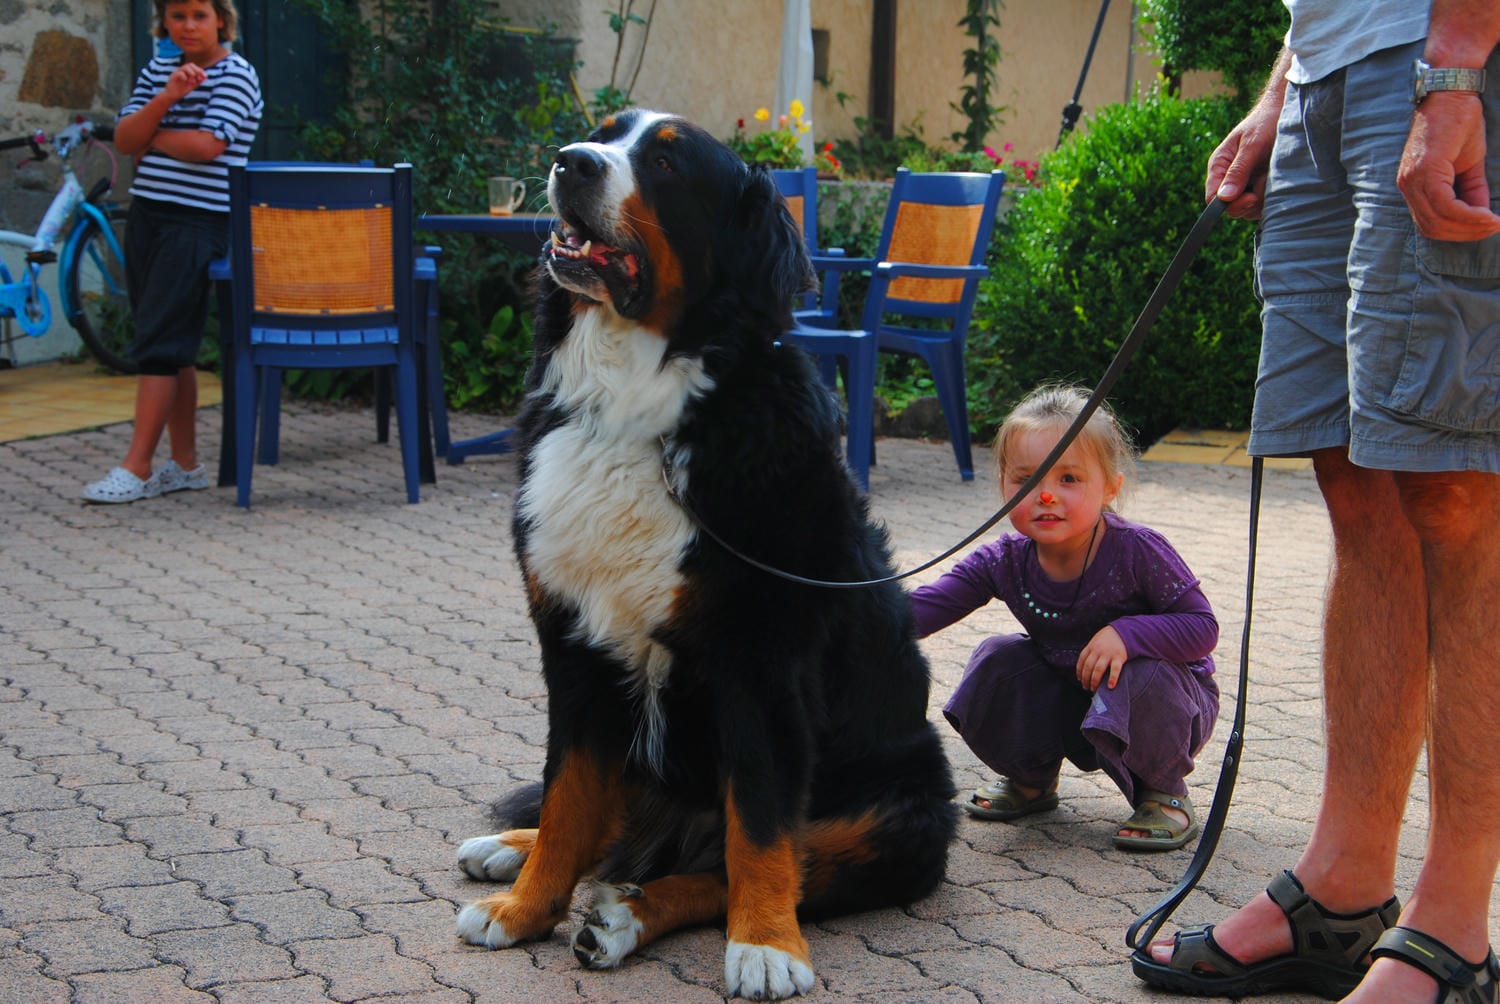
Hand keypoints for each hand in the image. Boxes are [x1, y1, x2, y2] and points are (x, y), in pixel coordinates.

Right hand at [164, 63, 207, 101]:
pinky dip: (184, 76)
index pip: (193, 66)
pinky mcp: (172, 77)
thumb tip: (206, 77)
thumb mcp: (193, 85)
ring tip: (193, 81)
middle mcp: (181, 71)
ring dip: (191, 73)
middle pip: (189, 65)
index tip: (205, 76)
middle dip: (197, 70)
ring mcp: (176, 73)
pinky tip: (186, 81)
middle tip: (200, 77)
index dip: (200, 70)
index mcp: (186, 72)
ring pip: (184, 67)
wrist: (173, 96)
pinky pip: (179, 73)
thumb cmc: (183, 90)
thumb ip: (198, 81)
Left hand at [1076, 625, 1127, 690]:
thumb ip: (1091, 651)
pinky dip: (1112, 678)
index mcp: (1091, 646)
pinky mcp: (1119, 657)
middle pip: (1088, 667)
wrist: (1125, 630)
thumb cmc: (1109, 638)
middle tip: (1086, 687)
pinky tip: (1110, 686)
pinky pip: (1115, 669)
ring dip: (1094, 681)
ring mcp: (1108, 654)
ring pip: (1098, 670)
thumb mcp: (1096, 641)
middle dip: (1085, 679)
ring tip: (1094, 689)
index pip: (1081, 661)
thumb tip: (1085, 665)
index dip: (1079, 671)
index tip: (1080, 679)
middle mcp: (1097, 650)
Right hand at [1205, 103, 1278, 219]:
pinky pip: (1262, 204)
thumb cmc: (1265, 122)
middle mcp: (1228, 178)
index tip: (1251, 198)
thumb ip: (1238, 171)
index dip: (1230, 204)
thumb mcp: (1252, 144)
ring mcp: (1245, 184)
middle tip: (1266, 182)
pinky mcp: (1260, 188)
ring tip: (1273, 173)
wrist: (1286, 111)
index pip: (1213, 198)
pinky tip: (1277, 178)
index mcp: (1219, 166)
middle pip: (1231, 207)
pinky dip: (1272, 196)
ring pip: (1249, 209)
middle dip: (1250, 200)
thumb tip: (1224, 197)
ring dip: (1264, 197)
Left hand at [1397, 92, 1499, 241]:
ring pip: (1438, 220)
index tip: (1485, 228)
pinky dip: (1467, 214)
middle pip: (1432, 228)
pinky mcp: (1425, 171)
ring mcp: (1412, 179)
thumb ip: (1470, 191)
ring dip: (1469, 226)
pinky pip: (1445, 205)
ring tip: (1493, 222)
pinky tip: (1486, 215)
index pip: (1429, 223)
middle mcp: (1406, 186)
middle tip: (1492, 228)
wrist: (1452, 93)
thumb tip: (1481, 216)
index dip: (1458, 232)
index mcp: (1412, 186)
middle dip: (1465, 233)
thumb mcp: (1468, 165)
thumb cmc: (1459, 124)